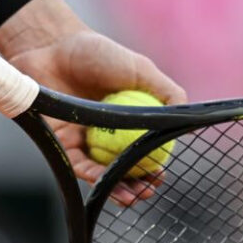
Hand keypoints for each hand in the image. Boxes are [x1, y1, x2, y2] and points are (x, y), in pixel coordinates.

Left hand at [9, 31, 187, 204]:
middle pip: (124, 167)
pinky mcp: (60, 143)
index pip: (144, 150)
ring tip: (132, 196)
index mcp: (127, 119)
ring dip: (117, 188)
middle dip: (138, 185)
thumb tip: (188, 118)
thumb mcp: (140, 70)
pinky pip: (78, 165)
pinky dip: (94, 176)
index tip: (162, 175)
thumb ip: (166, 93)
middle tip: (149, 191)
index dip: (154, 166)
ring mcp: (83, 140)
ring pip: (102, 172)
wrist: (54, 46)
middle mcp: (106, 134)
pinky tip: (107, 183)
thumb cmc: (96, 53)